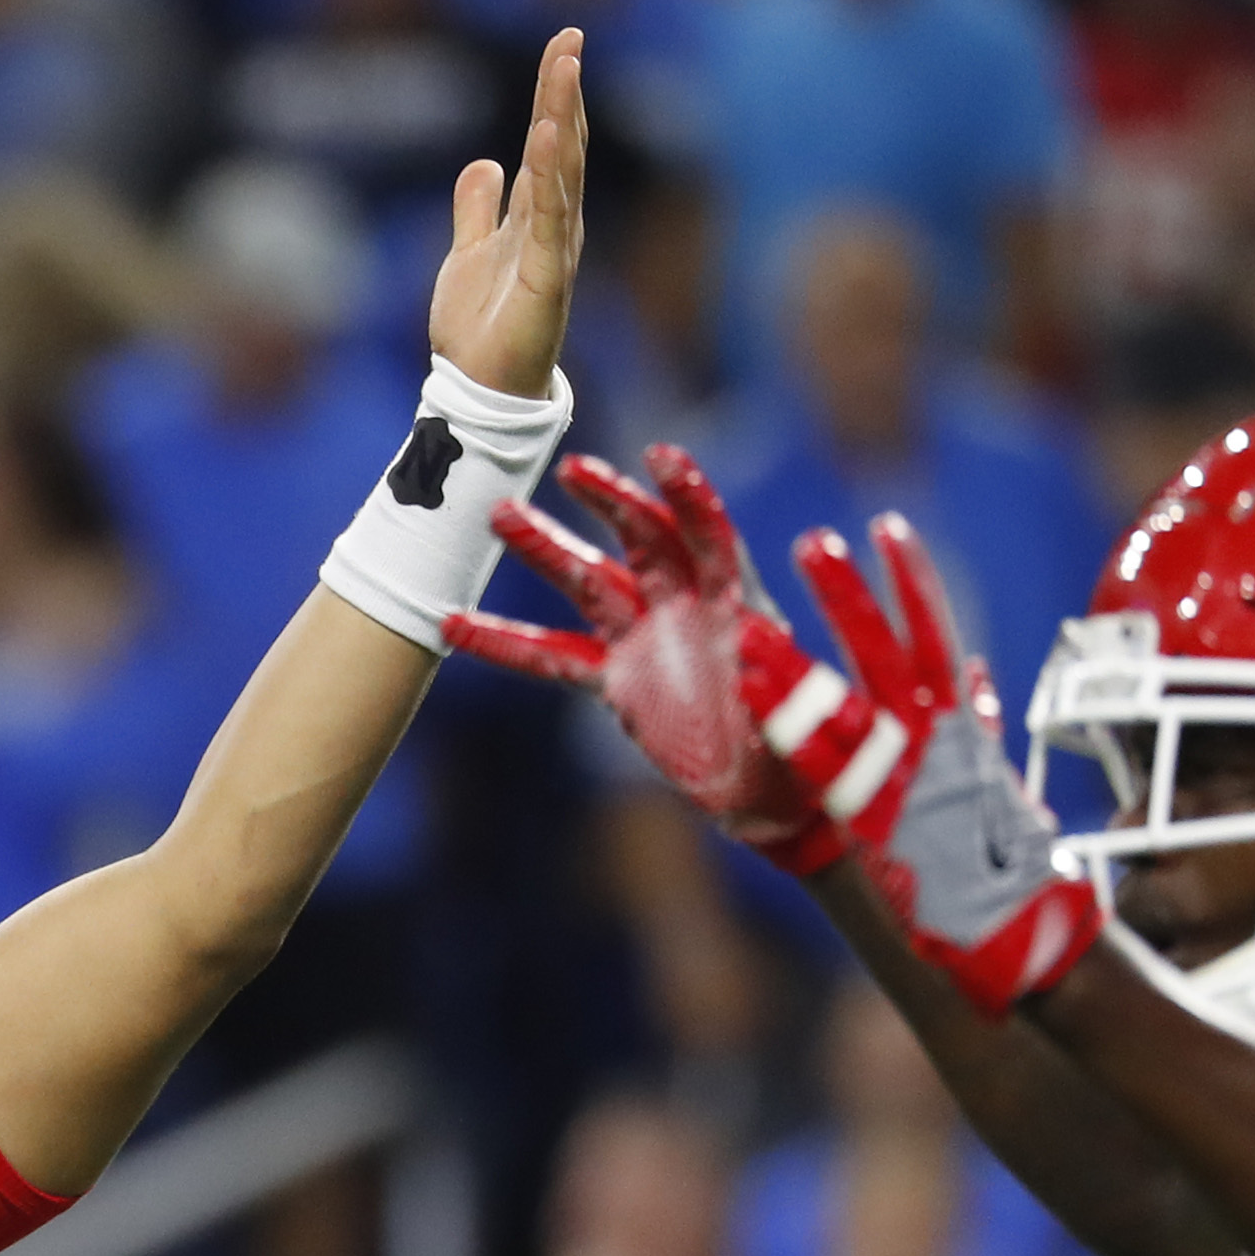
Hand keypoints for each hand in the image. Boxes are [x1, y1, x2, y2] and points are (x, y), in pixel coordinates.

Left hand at [425, 28, 584, 400]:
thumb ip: (477, 209)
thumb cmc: (480, 330)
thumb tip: (485, 163)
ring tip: (564, 68)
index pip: (550, 142)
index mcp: (537, 217)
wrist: (479, 390)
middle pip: (562, 145)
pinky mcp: (546, 279)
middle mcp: (554, 228)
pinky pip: (550, 218)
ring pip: (562, 172)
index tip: (563, 44)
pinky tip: (546, 136)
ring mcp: (554, 251)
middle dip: (564, 91)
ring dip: (562, 118)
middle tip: (570, 38)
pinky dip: (549, 176)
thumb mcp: (468, 254)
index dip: (555, 94)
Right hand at [447, 446, 826, 859]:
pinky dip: (505, 643)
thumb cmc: (801, 758)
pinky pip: (553, 657)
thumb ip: (777, 687)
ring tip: (499, 513)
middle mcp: (687, 609)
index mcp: (736, 607)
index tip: (661, 456)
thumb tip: (750, 647)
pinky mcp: (615, 679)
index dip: (688, 498)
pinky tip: (452, 626)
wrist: (769, 799)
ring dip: (546, 549)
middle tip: (571, 467)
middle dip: (609, 502)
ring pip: (587, 582)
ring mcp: (645, 638)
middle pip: (642, 541)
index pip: (711, 539)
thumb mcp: (800, 725)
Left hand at [763, 514, 1101, 1014]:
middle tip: (812, 543)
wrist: (1023, 943)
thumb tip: (979, 676)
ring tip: (752, 623)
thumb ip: (983, 726)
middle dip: (848, 597)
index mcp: (965, 730)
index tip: (889, 528)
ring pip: (844, 704)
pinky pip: (822, 769)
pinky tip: (750, 701)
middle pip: (886, 651)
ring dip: (796, 663)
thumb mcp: (1001, 787)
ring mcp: (908, 781)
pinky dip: (787, 731)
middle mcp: (937, 744)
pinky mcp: (879, 824)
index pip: (935, 635)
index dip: (910, 581)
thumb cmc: (1015, 876)